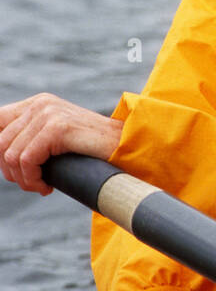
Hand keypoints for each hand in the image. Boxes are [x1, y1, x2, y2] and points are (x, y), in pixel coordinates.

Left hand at [0, 93, 123, 194]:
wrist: (126, 149)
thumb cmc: (93, 152)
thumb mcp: (56, 142)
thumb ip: (31, 142)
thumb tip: (3, 159)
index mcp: (37, 103)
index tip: (15, 172)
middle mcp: (40, 104)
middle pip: (0, 142)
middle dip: (12, 171)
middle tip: (33, 184)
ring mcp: (48, 113)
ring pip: (11, 155)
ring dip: (24, 180)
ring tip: (42, 186)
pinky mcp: (57, 128)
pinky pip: (26, 160)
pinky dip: (33, 180)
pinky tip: (47, 187)